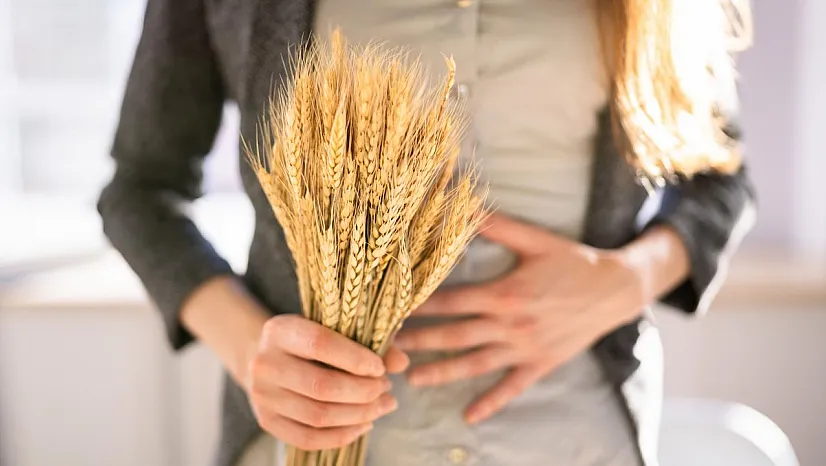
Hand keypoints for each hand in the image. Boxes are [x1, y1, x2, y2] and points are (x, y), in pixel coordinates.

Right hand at [245, 314, 409, 449]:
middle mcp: (264, 363)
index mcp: (279, 330)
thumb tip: (401, 363)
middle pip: (321, 386)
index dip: (355, 359)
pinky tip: (364, 424)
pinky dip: (343, 435)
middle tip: (386, 388)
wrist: (270, 359)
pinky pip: (309, 439)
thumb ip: (369, 341)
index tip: (380, 368)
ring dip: (359, 414)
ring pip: (318, 415)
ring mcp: (262, 396)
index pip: (319, 344)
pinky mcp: (267, 422)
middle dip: (363, 391)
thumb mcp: (334, 329)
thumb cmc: (312, 340)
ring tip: (383, 405)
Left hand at [393, 213, 645, 423]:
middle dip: (420, 341)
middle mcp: (511, 325)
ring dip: (442, 373)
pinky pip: (511, 387)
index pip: (452, 301)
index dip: (421, 306)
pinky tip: (469, 416)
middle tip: (388, 347)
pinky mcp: (540, 364)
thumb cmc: (572, 261)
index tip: (394, 308)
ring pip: (475, 365)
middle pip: (455, 336)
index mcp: (505, 293)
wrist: (616, 290)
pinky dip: (490, 402)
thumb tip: (463, 205)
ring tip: (412, 379)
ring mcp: (524, 348)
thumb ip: (496, 225)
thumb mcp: (535, 240)